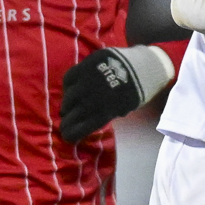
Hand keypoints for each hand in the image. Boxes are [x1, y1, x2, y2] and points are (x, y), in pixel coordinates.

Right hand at [60, 45, 174, 141]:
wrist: (142, 67)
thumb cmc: (135, 91)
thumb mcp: (124, 109)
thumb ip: (107, 115)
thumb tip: (90, 122)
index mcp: (104, 113)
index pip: (81, 129)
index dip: (71, 134)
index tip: (67, 137)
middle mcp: (93, 99)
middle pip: (72, 116)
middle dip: (66, 123)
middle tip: (63, 125)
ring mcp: (87, 82)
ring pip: (68, 97)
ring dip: (66, 105)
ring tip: (66, 109)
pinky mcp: (85, 67)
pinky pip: (69, 78)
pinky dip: (67, 86)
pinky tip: (68, 91)